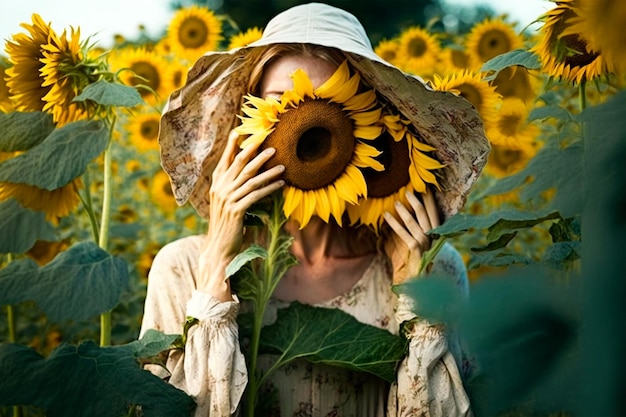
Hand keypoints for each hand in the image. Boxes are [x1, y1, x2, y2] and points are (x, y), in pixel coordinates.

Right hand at [198, 130, 284, 299]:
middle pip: (239, 164)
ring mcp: (228, 199)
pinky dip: (270, 188)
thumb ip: (232, 188)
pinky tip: (281, 184)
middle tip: (268, 139)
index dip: (232, 145)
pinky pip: (256, 195)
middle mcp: (220, 189)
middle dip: (254, 150)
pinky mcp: (237, 211)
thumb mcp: (226, 203)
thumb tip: (245, 175)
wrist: (219, 248)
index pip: (225, 160)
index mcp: (216, 185)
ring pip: (250, 179)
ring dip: (267, 169)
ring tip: (281, 162)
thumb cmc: (226, 225)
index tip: (240, 130)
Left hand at [383, 188, 439, 283]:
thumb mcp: (416, 243)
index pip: (434, 213)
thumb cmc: (414, 261)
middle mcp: (433, 237)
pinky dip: (394, 223)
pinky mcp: (415, 250)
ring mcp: (425, 244)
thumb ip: (414, 230)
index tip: (425, 188)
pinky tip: (387, 216)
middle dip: (416, 201)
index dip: (430, 201)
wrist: (417, 281)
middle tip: (408, 190)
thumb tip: (405, 212)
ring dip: (404, 211)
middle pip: (425, 214)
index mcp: (436, 234)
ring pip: (414, 222)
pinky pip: (403, 233)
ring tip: (396, 201)